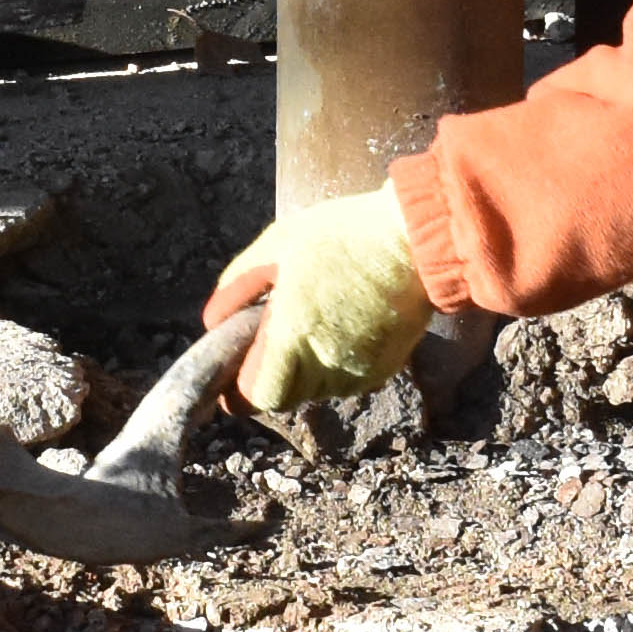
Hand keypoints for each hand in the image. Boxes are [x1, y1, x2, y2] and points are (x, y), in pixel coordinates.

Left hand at [200, 185, 437, 410]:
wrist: (417, 239)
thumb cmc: (344, 234)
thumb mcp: (277, 244)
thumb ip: (238, 285)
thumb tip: (214, 322)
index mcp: (294, 336)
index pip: (258, 396)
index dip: (242, 389)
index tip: (237, 371)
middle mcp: (327, 364)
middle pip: (286, 396)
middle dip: (274, 374)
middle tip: (275, 336)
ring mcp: (360, 370)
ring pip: (318, 390)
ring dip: (307, 369)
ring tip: (314, 321)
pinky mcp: (386, 367)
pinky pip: (348, 380)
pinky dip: (338, 363)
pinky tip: (344, 325)